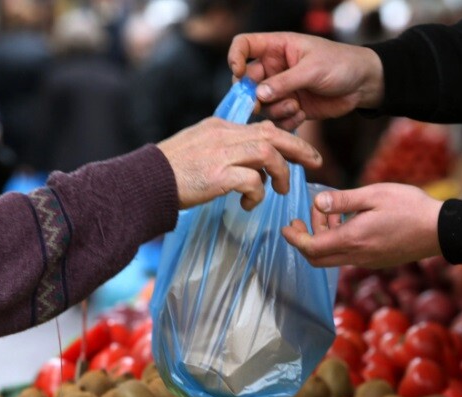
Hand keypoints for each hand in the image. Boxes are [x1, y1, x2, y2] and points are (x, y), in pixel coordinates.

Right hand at [158, 117, 321, 209]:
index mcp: (220, 127)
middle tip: (316, 162)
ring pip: (268, 154)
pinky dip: (257, 194)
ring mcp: (221, 154)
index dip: (286, 138)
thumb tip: (252, 166)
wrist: (145, 182)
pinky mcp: (218, 175)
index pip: (262, 127)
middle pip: (273, 134)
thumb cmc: (170, 171)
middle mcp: (223, 136)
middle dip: (299, 148)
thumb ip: (224, 149)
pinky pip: (252, 181)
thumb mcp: (199, 149)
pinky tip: (248, 204)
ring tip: (280, 191)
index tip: (300, 151)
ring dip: (280, 174)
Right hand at [228, 32, 383, 130]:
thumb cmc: (340, 64)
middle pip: (247, 82)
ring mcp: (282, 89)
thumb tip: (258, 94)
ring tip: (295, 107)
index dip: (235, 58)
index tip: (239, 73)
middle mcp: (275, 68)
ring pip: (262, 104)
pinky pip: (277, 119)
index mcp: (277, 48)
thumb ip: (285, 82)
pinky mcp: (292, 107)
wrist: (363, 84)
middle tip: (261, 105)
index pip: (244, 46)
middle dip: (253, 96)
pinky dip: (286, 121)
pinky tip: (302, 115)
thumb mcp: (312, 69)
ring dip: (275, 110)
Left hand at [283, 183, 441, 267]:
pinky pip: (348, 256)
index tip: (286, 226)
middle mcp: (357, 256)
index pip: (311, 248)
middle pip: (317, 259)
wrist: (440, 230)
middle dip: (304, 240)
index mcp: (353, 240)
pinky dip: (339, 241)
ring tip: (332, 213)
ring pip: (333, 257)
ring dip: (324, 238)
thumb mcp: (373, 195)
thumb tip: (317, 203)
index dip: (294, 238)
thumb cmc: (410, 207)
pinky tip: (349, 222)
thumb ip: (343, 201)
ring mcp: (367, 262)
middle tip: (303, 219)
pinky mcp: (377, 261)